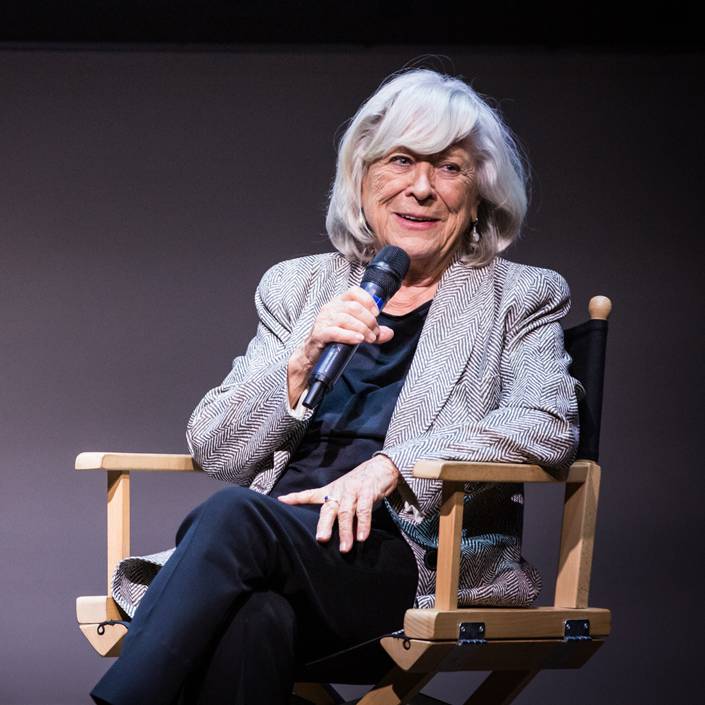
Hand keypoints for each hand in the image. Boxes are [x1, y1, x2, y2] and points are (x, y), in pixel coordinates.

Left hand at [276, 455, 400, 551]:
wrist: (381, 466)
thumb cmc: (361, 483)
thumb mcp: (344, 492)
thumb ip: (337, 509)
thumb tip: (332, 532)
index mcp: (332, 490)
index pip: (310, 494)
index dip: (296, 497)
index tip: (281, 500)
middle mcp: (340, 491)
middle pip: (328, 509)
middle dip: (324, 525)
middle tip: (321, 540)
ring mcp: (353, 491)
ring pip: (346, 512)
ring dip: (345, 531)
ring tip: (344, 549)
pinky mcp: (368, 492)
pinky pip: (364, 510)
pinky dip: (363, 525)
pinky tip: (362, 537)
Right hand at [286, 286, 393, 406]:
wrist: (313, 353)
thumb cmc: (335, 339)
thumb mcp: (356, 331)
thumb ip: (373, 331)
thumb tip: (390, 333)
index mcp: (339, 302)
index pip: (354, 291)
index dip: (368, 300)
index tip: (377, 314)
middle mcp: (330, 308)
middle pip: (353, 307)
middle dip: (369, 320)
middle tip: (375, 333)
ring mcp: (323, 320)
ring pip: (346, 319)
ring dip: (362, 329)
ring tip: (369, 339)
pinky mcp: (319, 333)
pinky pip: (335, 332)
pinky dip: (349, 335)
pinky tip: (358, 339)